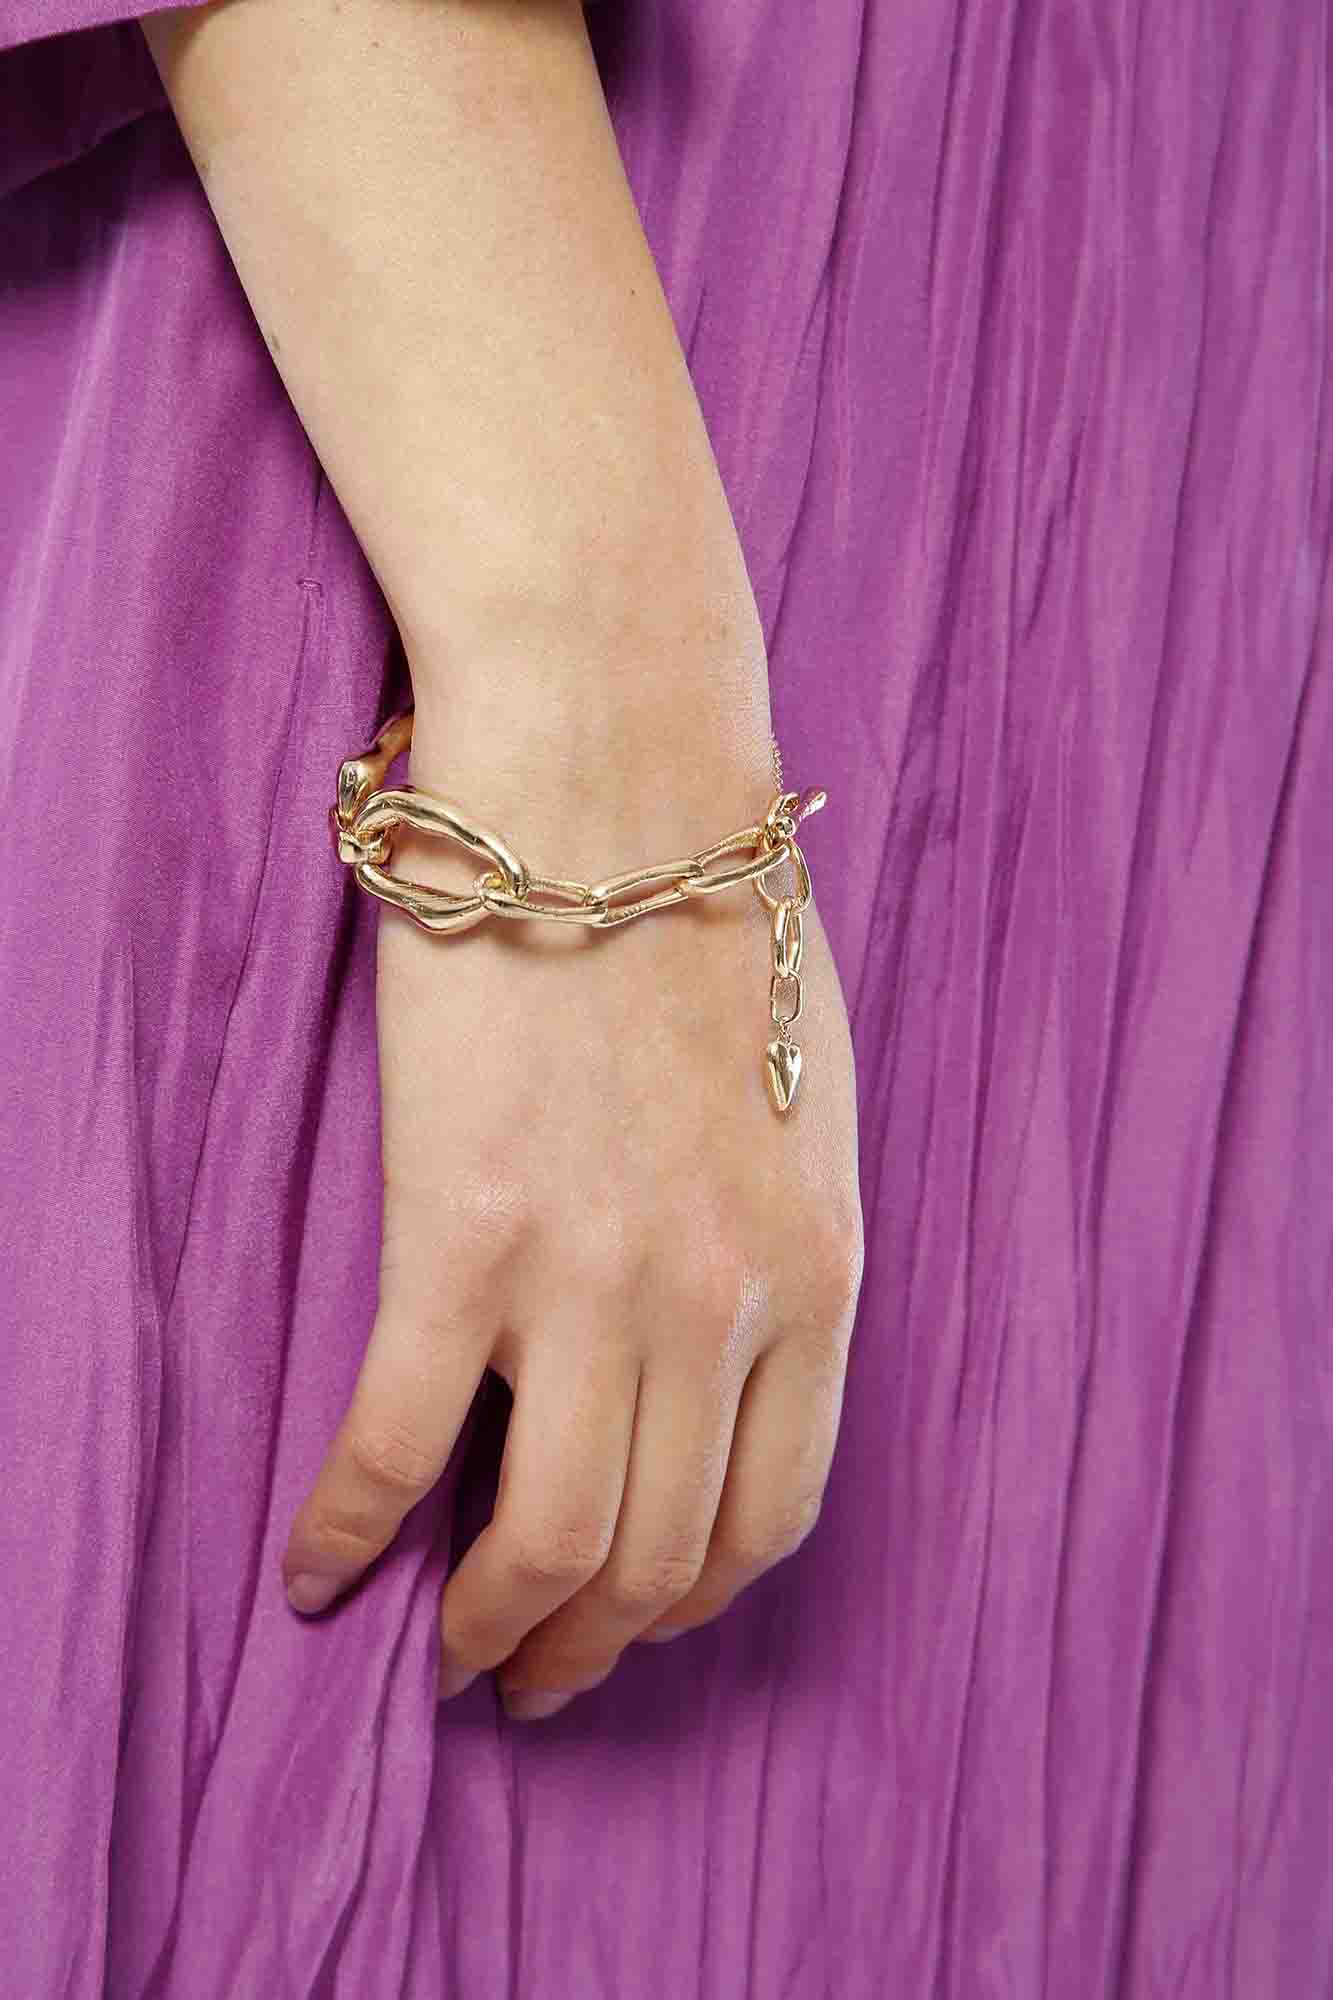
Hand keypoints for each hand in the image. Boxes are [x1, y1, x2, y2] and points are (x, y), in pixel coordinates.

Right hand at [281, 692, 864, 1719]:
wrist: (614, 778)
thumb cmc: (713, 914)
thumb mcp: (813, 1102)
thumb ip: (783, 1239)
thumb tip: (724, 1345)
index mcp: (821, 1274)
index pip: (771, 1515)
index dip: (694, 1595)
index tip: (642, 1617)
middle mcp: (723, 1306)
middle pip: (657, 1556)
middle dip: (593, 1648)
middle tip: (535, 1677)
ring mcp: (593, 1279)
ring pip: (546, 1544)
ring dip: (490, 1628)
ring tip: (450, 1653)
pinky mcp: (462, 1234)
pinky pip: (398, 1441)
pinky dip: (347, 1529)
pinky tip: (315, 1573)